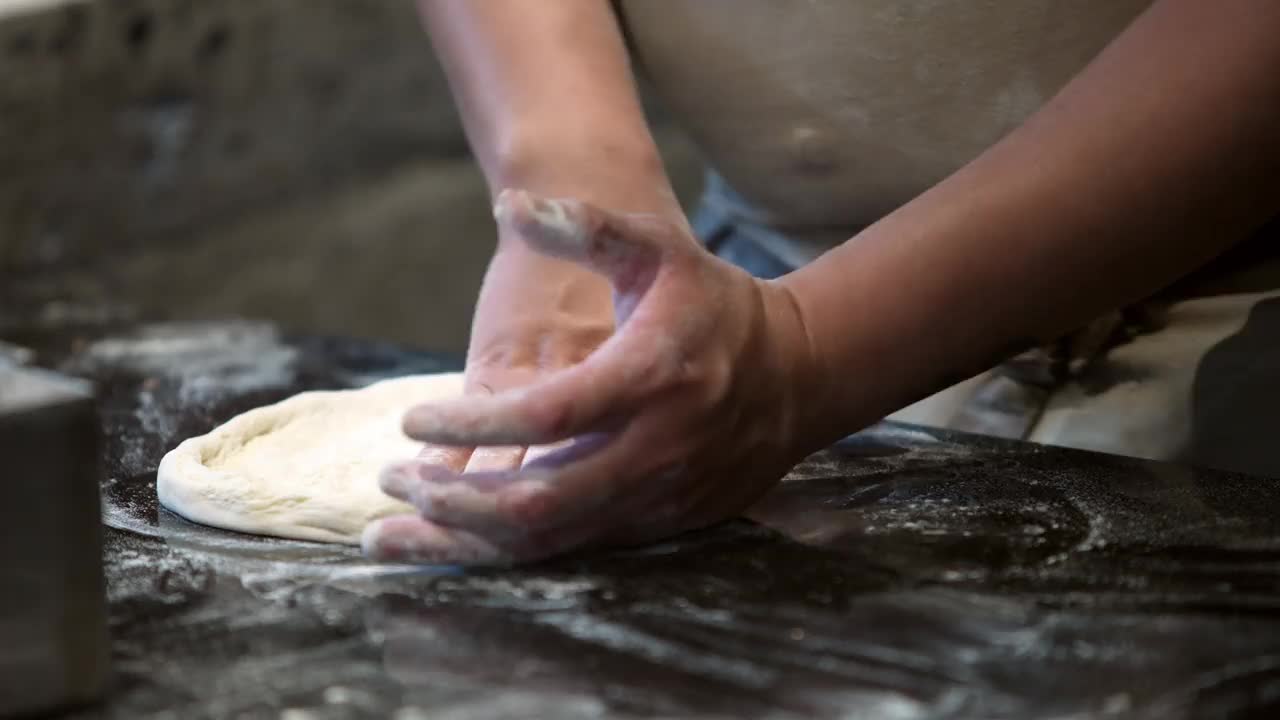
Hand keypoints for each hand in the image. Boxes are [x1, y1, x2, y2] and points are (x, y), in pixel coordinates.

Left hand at [362, 189, 825, 564]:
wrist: (796, 376)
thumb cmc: (714, 306)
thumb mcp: (658, 249)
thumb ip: (587, 227)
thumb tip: (511, 205)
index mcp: (650, 376)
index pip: (546, 415)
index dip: (470, 425)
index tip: (412, 421)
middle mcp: (655, 449)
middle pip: (539, 503)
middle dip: (452, 502)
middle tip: (392, 480)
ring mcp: (658, 497)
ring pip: (549, 543)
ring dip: (464, 543)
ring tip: (393, 535)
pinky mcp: (658, 524)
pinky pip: (572, 549)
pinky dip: (506, 551)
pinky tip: (456, 541)